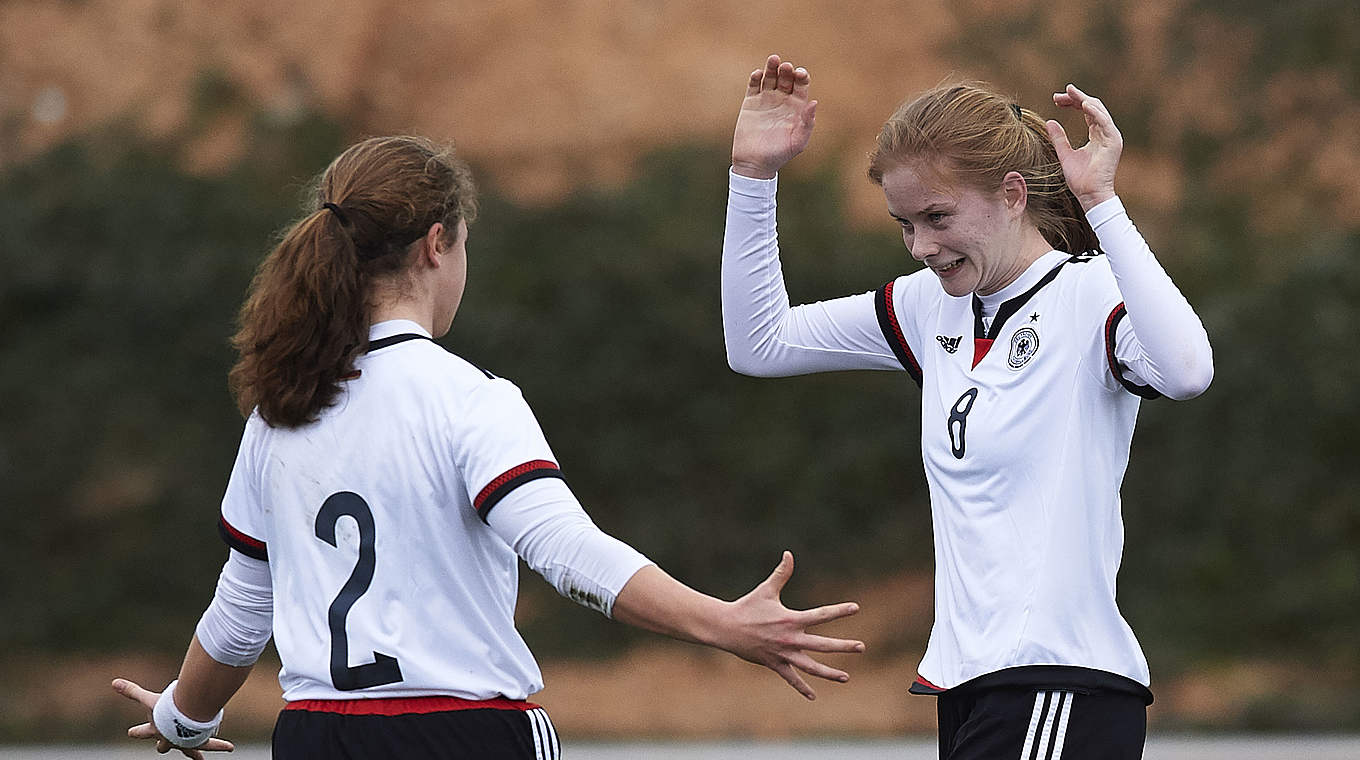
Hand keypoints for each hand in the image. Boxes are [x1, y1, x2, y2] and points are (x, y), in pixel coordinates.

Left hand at [111, 678, 234, 757]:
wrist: (186, 715)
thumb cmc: (166, 709)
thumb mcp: (148, 699)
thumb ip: (132, 691)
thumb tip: (113, 682)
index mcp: (155, 730)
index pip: (142, 732)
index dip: (136, 731)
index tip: (131, 732)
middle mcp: (169, 740)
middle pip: (163, 747)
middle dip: (163, 747)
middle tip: (161, 748)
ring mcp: (184, 743)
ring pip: (189, 752)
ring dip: (195, 755)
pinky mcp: (199, 742)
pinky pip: (211, 745)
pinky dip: (221, 745)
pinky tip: (230, 748)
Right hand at [721, 551, 863, 699]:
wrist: (726, 628)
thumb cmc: (747, 607)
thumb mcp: (766, 590)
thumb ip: (781, 573)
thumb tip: (789, 553)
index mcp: (791, 619)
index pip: (821, 615)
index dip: (839, 611)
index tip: (855, 608)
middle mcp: (790, 639)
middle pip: (822, 645)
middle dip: (843, 646)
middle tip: (861, 647)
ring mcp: (783, 654)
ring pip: (811, 667)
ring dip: (829, 673)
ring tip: (846, 677)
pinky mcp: (775, 664)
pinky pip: (791, 678)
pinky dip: (802, 687)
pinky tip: (813, 696)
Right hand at [731, 54, 817, 178]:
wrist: (755, 163)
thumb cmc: (780, 155)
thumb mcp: (797, 142)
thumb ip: (807, 123)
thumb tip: (814, 102)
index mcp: (796, 107)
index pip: (801, 85)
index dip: (802, 76)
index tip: (799, 73)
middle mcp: (782, 100)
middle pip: (786, 78)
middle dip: (787, 70)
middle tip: (786, 67)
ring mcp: (766, 100)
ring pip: (770, 77)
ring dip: (772, 67)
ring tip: (773, 59)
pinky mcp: (750, 103)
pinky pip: (753, 86)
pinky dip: (756, 78)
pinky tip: (758, 74)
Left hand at [1046, 84, 1121, 210]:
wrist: (1090, 195)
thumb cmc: (1080, 179)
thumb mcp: (1065, 154)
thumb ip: (1059, 138)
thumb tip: (1049, 121)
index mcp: (1097, 134)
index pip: (1086, 111)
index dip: (1073, 102)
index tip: (1057, 99)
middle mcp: (1106, 133)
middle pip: (1093, 107)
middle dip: (1076, 98)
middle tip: (1059, 95)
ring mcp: (1111, 136)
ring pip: (1099, 110)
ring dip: (1084, 100)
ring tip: (1069, 93)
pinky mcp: (1113, 142)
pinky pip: (1104, 122)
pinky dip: (1094, 112)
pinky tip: (1083, 105)